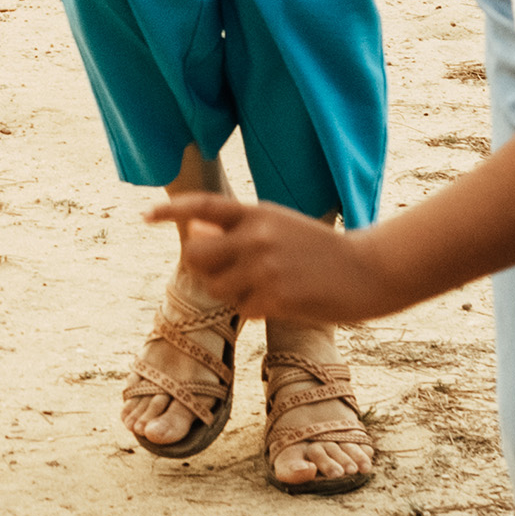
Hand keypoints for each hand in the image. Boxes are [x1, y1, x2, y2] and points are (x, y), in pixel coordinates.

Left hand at [144, 192, 388, 327]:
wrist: (370, 270)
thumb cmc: (323, 250)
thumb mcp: (282, 225)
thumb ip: (243, 229)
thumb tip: (195, 234)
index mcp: (259, 212)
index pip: (203, 206)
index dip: (171, 211)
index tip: (144, 216)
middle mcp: (256, 236)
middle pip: (196, 255)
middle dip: (201, 267)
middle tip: (224, 273)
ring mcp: (265, 268)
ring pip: (216, 287)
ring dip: (230, 292)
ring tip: (262, 287)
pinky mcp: (276, 298)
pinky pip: (242, 309)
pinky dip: (254, 308)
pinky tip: (282, 300)